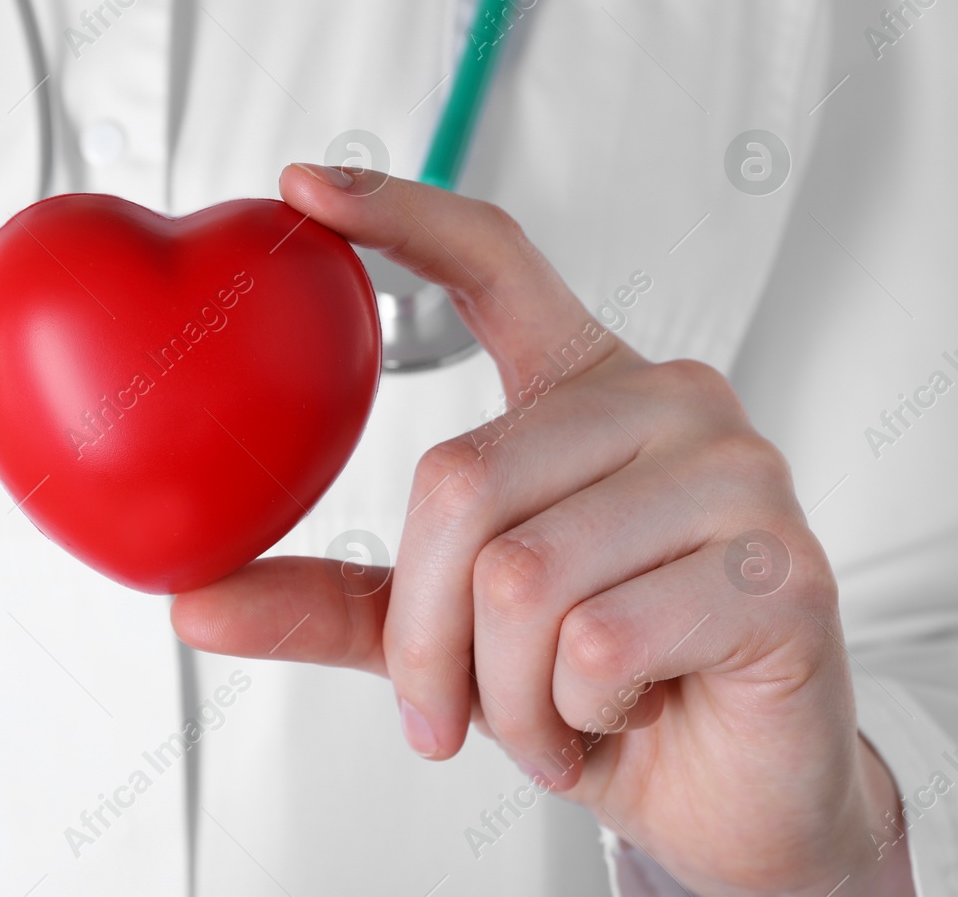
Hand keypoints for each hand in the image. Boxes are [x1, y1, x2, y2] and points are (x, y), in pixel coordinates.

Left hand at [171, 164, 913, 894]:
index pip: (493, 261)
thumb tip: (194, 600)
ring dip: (504, 692)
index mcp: (587, 388)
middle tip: (442, 712)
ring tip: (551, 716)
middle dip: (426, 635)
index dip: (398, 214)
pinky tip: (620, 717)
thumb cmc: (593, 685)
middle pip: (461, 479)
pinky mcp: (782, 571)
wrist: (728, 790)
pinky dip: (576, 715)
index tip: (303, 185)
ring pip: (525, 576)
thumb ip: (332, 604)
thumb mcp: (447, 635)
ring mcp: (737, 476)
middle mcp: (669, 405)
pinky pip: (603, 641)